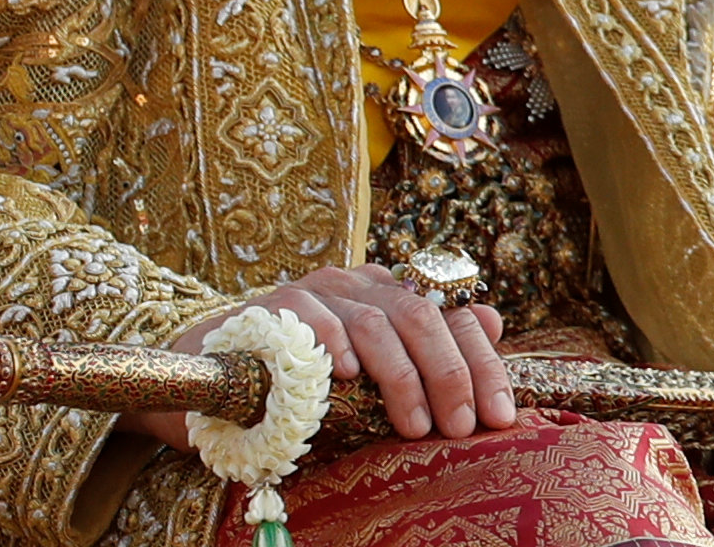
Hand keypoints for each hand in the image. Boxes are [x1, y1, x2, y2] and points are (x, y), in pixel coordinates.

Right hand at [124, 266, 515, 449]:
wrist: (212, 382)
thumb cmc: (305, 386)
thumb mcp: (373, 380)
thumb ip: (428, 350)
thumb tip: (494, 320)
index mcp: (388, 296)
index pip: (452, 313)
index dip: (483, 362)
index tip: (501, 417)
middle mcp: (356, 284)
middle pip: (421, 314)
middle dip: (450, 374)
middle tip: (460, 429)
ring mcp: (313, 292)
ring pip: (374, 319)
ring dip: (402, 377)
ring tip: (414, 425)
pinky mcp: (271, 306)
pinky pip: (311, 316)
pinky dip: (336, 345)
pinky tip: (349, 379)